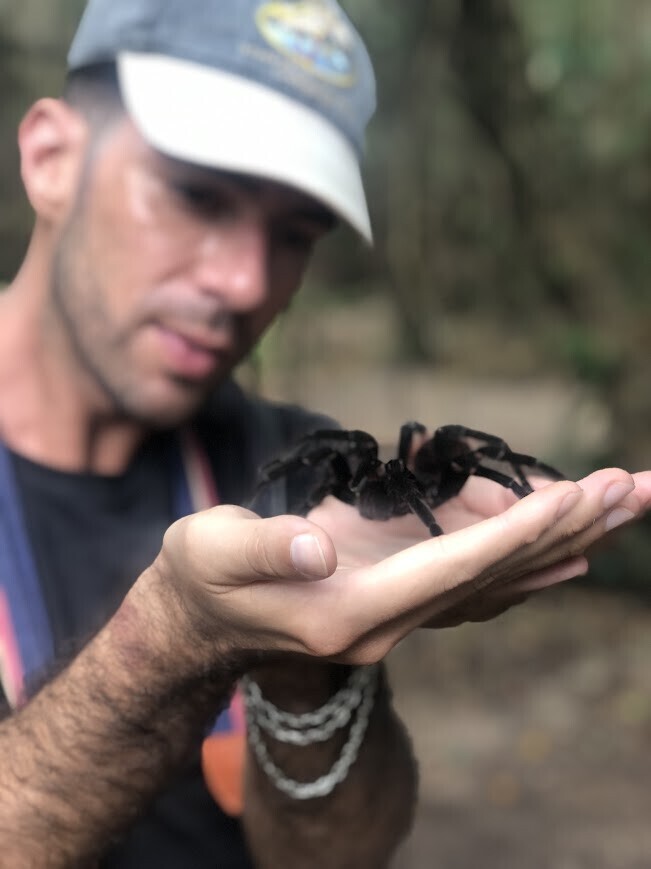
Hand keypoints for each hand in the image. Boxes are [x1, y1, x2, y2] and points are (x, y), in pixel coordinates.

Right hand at [153, 468, 650, 667]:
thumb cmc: (202, 576)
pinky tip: (571, 550)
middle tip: (633, 487)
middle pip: (494, 576)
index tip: (575, 498)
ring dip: (562, 542)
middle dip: (564, 530)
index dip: (512, 532)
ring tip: (622, 503)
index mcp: (348, 609)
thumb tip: (318, 542)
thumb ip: (267, 548)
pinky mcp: (396, 600)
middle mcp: (386, 622)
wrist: (201, 620)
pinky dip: (530, 564)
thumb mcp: (215, 552)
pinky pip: (478, 584)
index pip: (450, 567)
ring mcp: (396, 617)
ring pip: (496, 581)